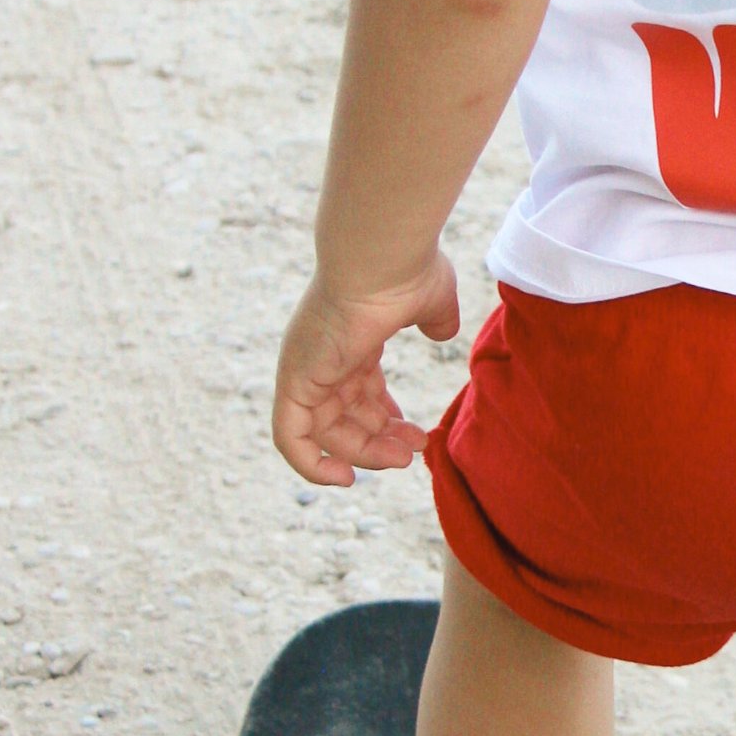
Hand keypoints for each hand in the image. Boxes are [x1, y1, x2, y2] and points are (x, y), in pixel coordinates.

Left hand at [272, 257, 460, 487]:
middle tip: (414, 452)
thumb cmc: (407, 271)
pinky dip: (311, 464)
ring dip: (364, 454)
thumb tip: (443, 331)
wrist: (380, 257)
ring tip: (402, 460)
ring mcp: (306, 368)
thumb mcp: (432, 301)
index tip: (418, 434)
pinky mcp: (294, 382)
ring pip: (326, 432)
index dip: (387, 418)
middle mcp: (322, 356)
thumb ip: (436, 319)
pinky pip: (292, 437)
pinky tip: (345, 478)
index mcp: (350, 338)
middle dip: (381, 440)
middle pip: (345, 416)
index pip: (360, 390)